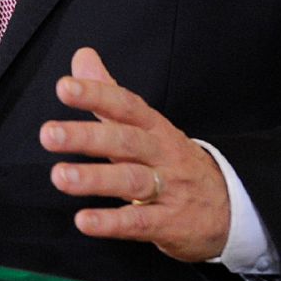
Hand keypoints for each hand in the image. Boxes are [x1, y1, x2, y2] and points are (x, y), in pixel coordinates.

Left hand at [40, 47, 229, 262]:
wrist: (231, 208)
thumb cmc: (174, 161)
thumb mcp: (147, 125)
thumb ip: (110, 93)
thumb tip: (82, 56)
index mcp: (154, 127)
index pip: (125, 105)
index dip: (96, 95)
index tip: (64, 88)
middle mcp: (162, 154)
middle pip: (126, 141)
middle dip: (87, 136)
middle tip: (49, 134)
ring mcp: (169, 189)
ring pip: (132, 180)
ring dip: (95, 178)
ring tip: (60, 176)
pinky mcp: (170, 224)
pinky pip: (140, 222)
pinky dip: (112, 223)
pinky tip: (84, 221)